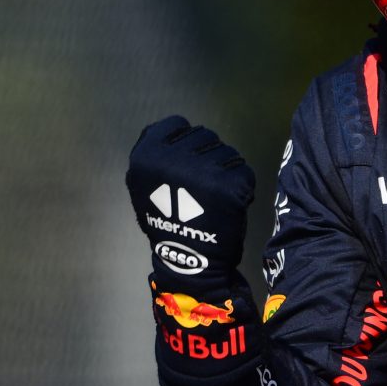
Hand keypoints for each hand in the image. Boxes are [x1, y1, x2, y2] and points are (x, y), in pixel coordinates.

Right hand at [126, 115, 254, 277]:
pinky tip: (227, 205)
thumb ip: (154, 153)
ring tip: (211, 198)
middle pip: (204, 136)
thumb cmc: (166, 221)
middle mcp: (174, 157)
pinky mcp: (230, 184)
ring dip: (224, 171)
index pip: (176, 124)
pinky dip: (240, 187)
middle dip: (206, 158)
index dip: (184, 144)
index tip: (184, 166)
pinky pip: (243, 172)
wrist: (188, 261)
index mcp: (148, 153)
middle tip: (199, 188)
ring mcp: (204, 169)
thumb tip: (169, 130)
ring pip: (226, 152)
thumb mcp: (143, 183)